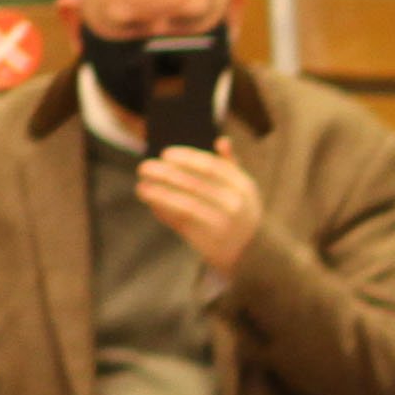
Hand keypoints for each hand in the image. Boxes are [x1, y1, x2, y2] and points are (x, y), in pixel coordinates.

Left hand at [132, 141, 261, 276]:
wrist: (253, 253)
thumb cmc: (241, 213)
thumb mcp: (244, 189)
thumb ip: (231, 165)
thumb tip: (222, 141)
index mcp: (242, 186)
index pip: (210, 166)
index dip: (185, 158)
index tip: (165, 154)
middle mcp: (235, 205)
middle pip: (194, 184)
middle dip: (165, 174)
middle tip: (144, 167)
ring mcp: (223, 224)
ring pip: (185, 205)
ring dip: (159, 194)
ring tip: (141, 187)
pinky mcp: (210, 241)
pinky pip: (182, 222)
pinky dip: (164, 211)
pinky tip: (152, 203)